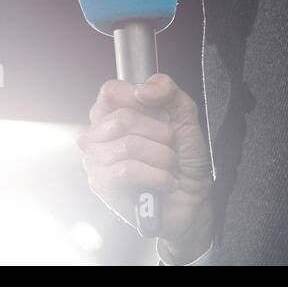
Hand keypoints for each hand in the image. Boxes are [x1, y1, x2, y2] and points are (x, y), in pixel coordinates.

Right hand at [78, 73, 213, 260]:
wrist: (192, 196)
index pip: (111, 91)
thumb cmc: (183, 155)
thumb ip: (167, 90)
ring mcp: (95, 159)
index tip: (162, 113)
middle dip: (158, 132)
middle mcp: (98, 133)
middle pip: (121, 118)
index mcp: (114, 111)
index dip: (139, 98)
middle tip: (171, 144)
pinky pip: (126, 170)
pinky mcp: (101, 184)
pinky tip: (165, 181)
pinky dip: (156, 175)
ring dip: (161, 156)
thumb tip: (141, 90)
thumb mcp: (184, 114)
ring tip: (169, 164)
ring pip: (127, 145)